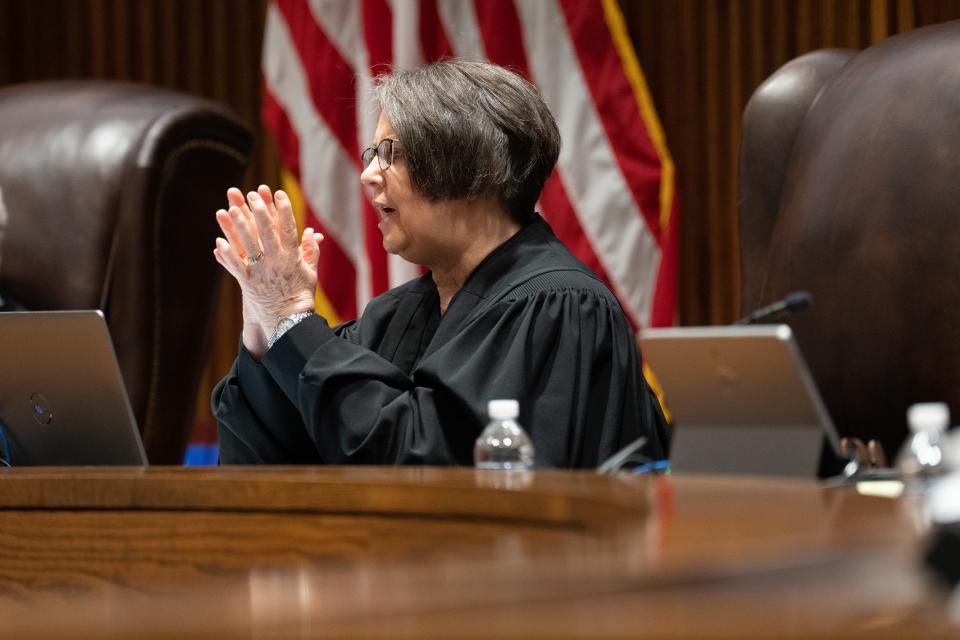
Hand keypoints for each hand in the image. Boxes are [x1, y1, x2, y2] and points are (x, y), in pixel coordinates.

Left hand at [213, 185, 321, 357]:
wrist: (291, 321)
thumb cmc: (302, 296)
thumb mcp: (311, 272)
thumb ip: (311, 251)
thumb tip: (312, 232)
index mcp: (293, 258)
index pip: (289, 228)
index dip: (283, 210)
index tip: (279, 193)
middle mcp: (277, 262)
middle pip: (267, 232)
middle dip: (259, 211)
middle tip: (252, 194)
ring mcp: (262, 272)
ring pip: (249, 245)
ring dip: (239, 226)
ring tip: (231, 209)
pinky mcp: (249, 283)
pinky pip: (236, 266)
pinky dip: (227, 255)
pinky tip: (218, 242)